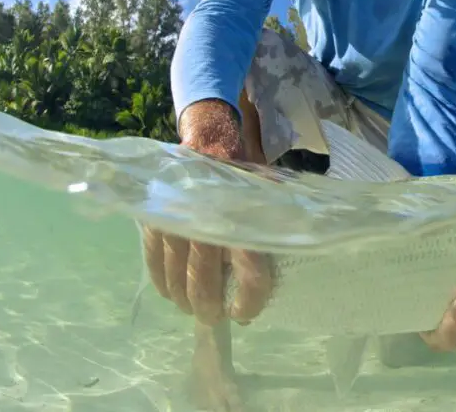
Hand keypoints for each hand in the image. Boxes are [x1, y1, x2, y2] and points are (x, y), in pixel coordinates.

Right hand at [142, 98, 274, 325]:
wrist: (211, 138)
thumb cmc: (246, 171)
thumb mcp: (272, 192)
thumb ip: (282, 221)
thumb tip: (302, 251)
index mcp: (244, 219)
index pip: (249, 273)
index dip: (249, 300)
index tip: (244, 314)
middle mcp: (208, 224)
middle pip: (204, 281)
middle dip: (209, 307)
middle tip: (214, 317)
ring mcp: (177, 223)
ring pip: (176, 275)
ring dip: (184, 299)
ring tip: (194, 309)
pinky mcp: (156, 219)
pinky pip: (153, 260)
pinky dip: (161, 280)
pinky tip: (169, 293)